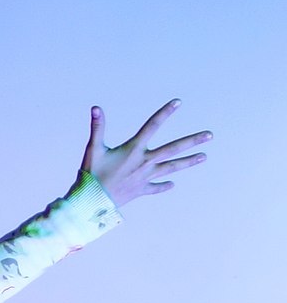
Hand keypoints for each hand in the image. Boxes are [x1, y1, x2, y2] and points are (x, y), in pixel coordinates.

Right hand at [79, 101, 211, 206]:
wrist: (94, 200)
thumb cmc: (92, 173)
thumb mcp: (93, 148)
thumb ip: (97, 127)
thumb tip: (96, 108)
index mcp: (134, 149)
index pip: (152, 126)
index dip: (165, 113)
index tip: (178, 102)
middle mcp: (145, 162)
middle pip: (173, 149)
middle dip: (192, 141)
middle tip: (209, 135)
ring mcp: (145, 176)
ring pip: (172, 167)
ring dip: (188, 162)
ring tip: (204, 157)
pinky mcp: (141, 189)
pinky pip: (156, 187)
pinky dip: (164, 185)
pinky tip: (172, 184)